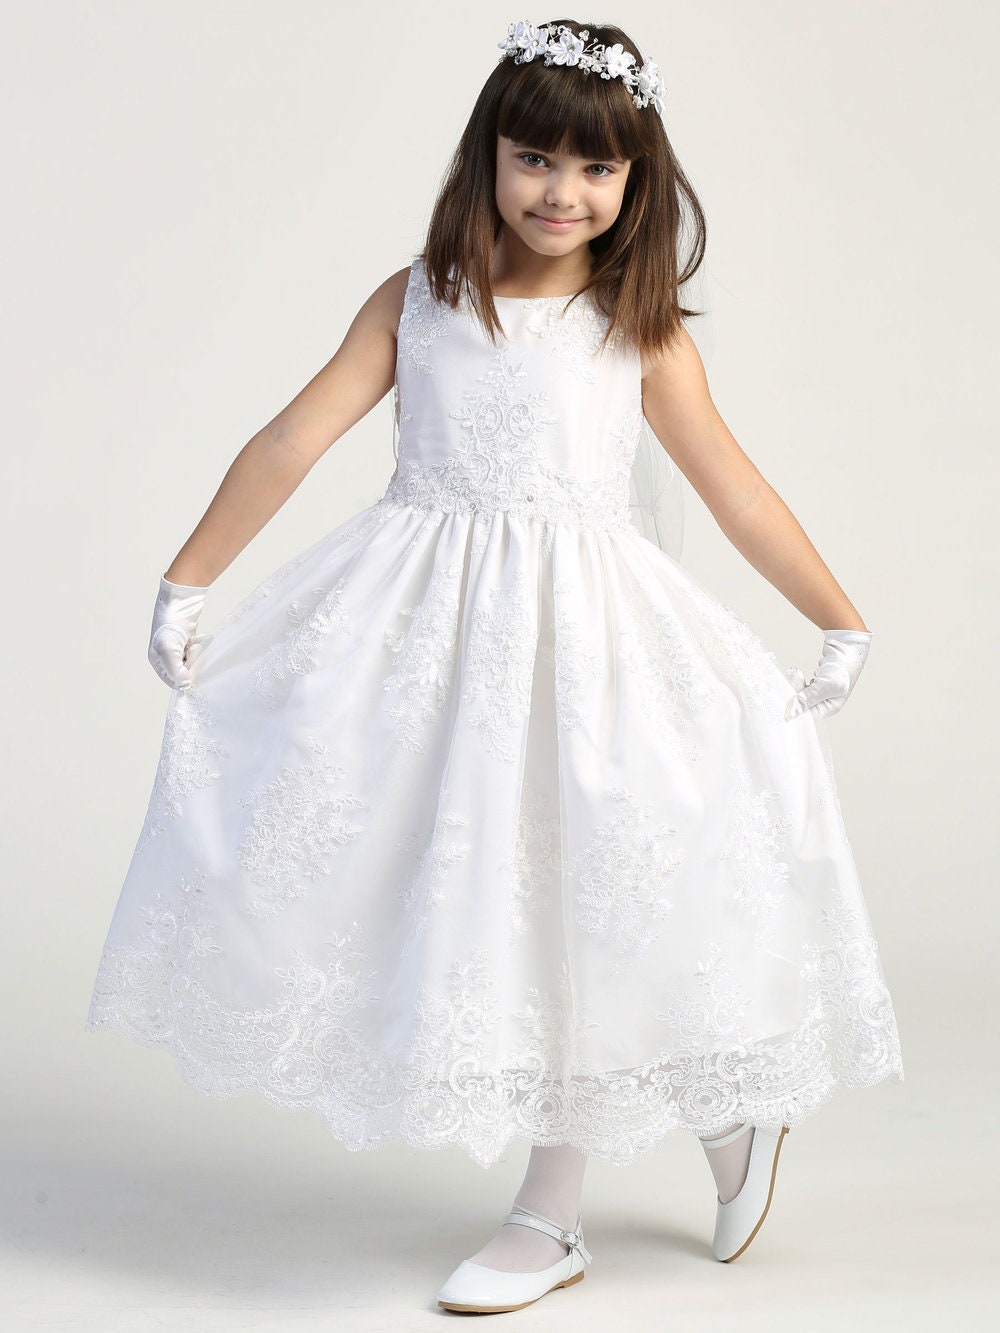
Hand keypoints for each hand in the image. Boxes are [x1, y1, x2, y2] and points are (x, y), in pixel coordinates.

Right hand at [148, 574, 212, 689]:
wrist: (181, 600)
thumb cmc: (171, 623)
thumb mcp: (169, 650)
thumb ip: (175, 671)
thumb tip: (184, 684)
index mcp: (157, 660)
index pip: (172, 681)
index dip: (184, 679)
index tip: (193, 671)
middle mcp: (165, 655)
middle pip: (184, 670)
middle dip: (192, 663)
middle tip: (193, 651)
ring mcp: (177, 646)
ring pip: (192, 660)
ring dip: (197, 653)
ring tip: (195, 643)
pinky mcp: (187, 639)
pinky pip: (197, 649)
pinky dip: (200, 645)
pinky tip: (200, 637)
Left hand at [785, 629, 871, 721]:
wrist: (846, 647)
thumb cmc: (842, 668)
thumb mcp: (825, 685)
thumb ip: (808, 698)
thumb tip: (792, 712)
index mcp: (830, 707)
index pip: (807, 716)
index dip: (795, 711)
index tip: (785, 703)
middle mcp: (825, 702)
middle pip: (802, 705)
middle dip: (794, 694)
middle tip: (790, 684)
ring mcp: (820, 692)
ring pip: (800, 694)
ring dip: (795, 685)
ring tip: (796, 674)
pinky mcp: (816, 683)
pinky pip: (801, 686)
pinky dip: (797, 679)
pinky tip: (797, 673)